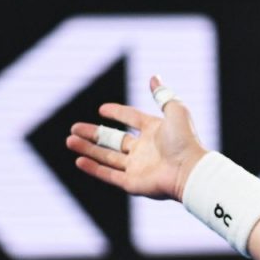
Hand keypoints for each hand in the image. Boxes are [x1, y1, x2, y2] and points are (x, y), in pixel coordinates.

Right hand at [65, 75, 207, 201]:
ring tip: (69, 140)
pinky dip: (93, 168)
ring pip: (107, 157)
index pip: (132, 119)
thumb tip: (154, 77)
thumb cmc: (185, 140)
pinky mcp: (133, 183)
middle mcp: (145, 150)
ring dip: (87, 149)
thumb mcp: (176, 111)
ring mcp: (138, 167)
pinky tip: (78, 160)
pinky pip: (109, 175)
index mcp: (155, 131)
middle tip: (74, 128)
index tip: (102, 109)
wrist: (190, 170)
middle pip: (114, 140)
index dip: (117, 113)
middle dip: (93, 134)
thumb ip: (163, 95)